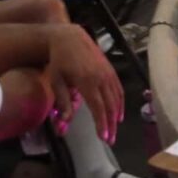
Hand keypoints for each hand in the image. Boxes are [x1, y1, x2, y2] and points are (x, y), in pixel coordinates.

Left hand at [43, 27, 123, 142]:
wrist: (70, 37)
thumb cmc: (60, 60)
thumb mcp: (57, 80)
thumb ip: (63, 101)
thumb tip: (66, 120)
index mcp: (87, 81)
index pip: (98, 107)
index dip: (102, 124)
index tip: (104, 137)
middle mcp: (101, 77)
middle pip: (110, 105)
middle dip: (111, 124)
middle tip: (110, 139)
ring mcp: (108, 72)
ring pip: (117, 98)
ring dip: (117, 115)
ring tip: (114, 128)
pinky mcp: (110, 69)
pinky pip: (119, 88)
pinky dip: (120, 102)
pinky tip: (118, 111)